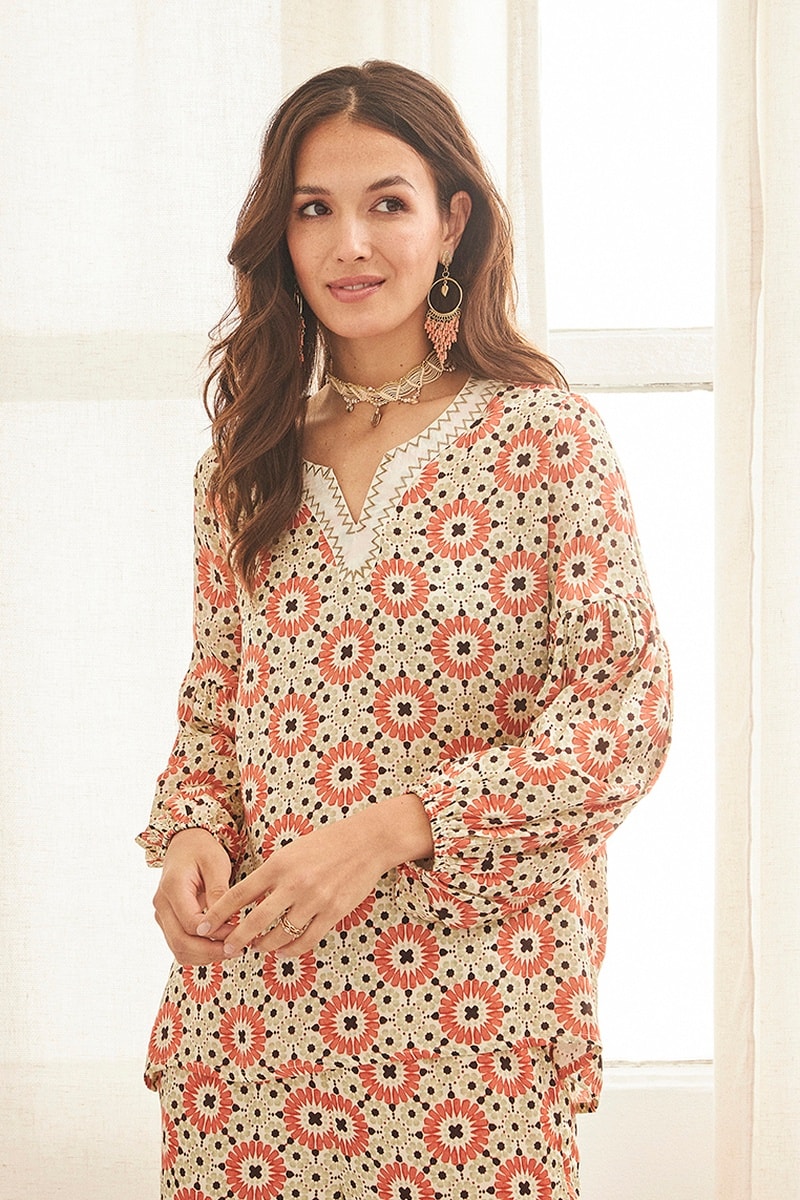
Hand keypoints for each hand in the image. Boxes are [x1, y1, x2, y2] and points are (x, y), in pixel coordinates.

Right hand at [153, 828, 234, 964]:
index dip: (215, 933)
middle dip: (210, 952)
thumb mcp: (216, 863)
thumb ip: (219, 892)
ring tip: (232, 951)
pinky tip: (220, 946)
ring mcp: (162, 915)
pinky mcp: (168, 922)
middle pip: (181, 942)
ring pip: (179, 949)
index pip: (190, 923)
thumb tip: (225, 921)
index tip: (238, 932)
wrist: (185, 844)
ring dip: (205, 956)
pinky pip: (180, 945)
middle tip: (238, 950)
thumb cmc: (202, 850)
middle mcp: (161, 905)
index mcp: (172, 888)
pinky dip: (199, 952)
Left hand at [198, 793, 432, 959]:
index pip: (240, 893)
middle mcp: (294, 883)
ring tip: (256, 948)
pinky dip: (291, 949)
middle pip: (256, 920)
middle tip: (225, 949)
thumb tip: (248, 897)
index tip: (204, 925)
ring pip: (280, 934)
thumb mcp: (291, 851)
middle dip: (236, 938)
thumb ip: (271, 874)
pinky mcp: (333, 912)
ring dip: (264, 945)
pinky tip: (282, 951)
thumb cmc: (326, 844)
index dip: (219, 912)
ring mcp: (315, 900)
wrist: (366, 842)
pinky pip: (306, 939)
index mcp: (279, 864)